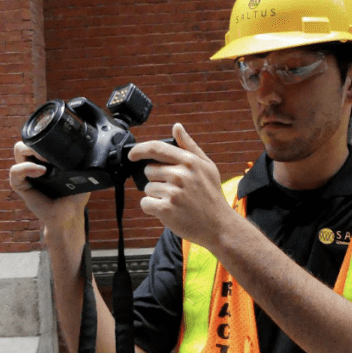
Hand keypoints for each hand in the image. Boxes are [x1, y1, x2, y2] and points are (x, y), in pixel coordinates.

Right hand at [8, 141, 89, 231]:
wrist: (70, 216)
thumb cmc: (75, 196)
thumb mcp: (82, 174)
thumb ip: (83, 161)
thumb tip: (91, 149)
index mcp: (48, 160)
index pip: (40, 140)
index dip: (44, 136)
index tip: (58, 140)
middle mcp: (35, 164)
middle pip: (27, 140)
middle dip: (36, 140)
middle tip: (49, 152)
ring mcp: (27, 174)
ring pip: (18, 150)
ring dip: (30, 150)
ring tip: (45, 160)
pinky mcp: (21, 186)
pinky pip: (15, 172)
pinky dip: (26, 168)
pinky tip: (41, 171)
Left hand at [128, 123, 237, 247]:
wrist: (219, 225)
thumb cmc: (212, 195)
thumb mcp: (207, 166)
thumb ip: (189, 146)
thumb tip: (176, 127)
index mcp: (189, 161)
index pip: (156, 148)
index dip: (139, 150)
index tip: (132, 155)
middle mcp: (180, 174)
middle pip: (149, 171)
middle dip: (156, 180)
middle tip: (173, 190)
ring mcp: (173, 192)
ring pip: (147, 188)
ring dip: (156, 195)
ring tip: (175, 202)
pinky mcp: (166, 209)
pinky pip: (145, 203)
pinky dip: (152, 208)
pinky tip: (168, 211)